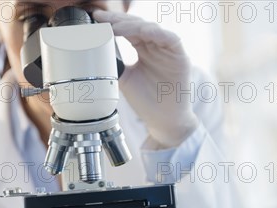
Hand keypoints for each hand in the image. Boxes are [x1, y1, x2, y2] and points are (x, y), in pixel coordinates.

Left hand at [93, 10, 198, 148]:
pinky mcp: (180, 56)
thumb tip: (96, 55)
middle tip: (102, 18)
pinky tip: (143, 32)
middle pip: (137, 25)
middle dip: (119, 20)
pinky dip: (157, 33)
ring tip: (116, 26)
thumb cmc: (146, 101)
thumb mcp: (124, 80)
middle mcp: (155, 46)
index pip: (127, 29)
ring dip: (134, 25)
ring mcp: (168, 50)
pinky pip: (170, 39)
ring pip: (151, 28)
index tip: (96, 19)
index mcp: (143, 49)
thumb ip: (113, 65)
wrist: (163, 120)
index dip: (113, 23)